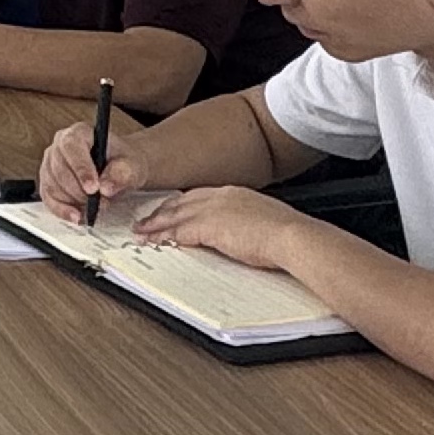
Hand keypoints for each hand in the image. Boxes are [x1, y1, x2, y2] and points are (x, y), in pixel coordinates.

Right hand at [35, 123, 144, 222]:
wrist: (121, 170)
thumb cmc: (123, 163)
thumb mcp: (131, 166)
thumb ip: (121, 174)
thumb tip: (106, 187)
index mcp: (78, 133)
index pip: (71, 147)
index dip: (81, 169)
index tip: (93, 188)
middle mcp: (60, 145)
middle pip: (60, 170)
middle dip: (80, 191)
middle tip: (100, 202)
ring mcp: (51, 163)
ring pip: (52, 186)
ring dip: (73, 201)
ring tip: (94, 207)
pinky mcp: (48, 181)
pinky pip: (48, 198)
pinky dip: (62, 210)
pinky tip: (76, 216)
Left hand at [132, 184, 310, 271]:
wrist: (291, 236)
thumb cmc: (286, 234)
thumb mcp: (262, 221)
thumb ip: (246, 223)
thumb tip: (241, 233)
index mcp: (235, 193)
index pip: (199, 196)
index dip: (181, 204)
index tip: (170, 209)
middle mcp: (221, 196)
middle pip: (182, 201)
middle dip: (162, 211)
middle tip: (146, 219)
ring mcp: (213, 210)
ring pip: (175, 215)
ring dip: (156, 224)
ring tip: (142, 231)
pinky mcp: (209, 226)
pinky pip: (179, 230)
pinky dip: (164, 236)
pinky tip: (155, 241)